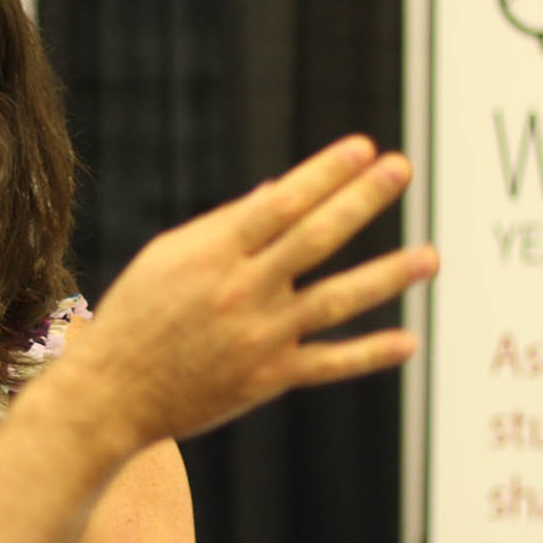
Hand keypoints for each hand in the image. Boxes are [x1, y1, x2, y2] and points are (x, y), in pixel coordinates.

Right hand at [65, 135, 436, 445]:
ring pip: (334, 301)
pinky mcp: (267, 379)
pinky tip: (409, 341)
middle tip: (401, 169)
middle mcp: (240, 291)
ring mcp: (258, 337)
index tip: (364, 148)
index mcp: (213, 253)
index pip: (280, 202)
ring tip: (429, 256)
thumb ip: (226, 226)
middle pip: (314, 238)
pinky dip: (369, 354)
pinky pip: (328, 365)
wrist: (112, 393)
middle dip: (361, 200)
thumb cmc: (139, 313)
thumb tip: (277, 191)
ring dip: (386, 276)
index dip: (324, 173)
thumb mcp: (169, 257)